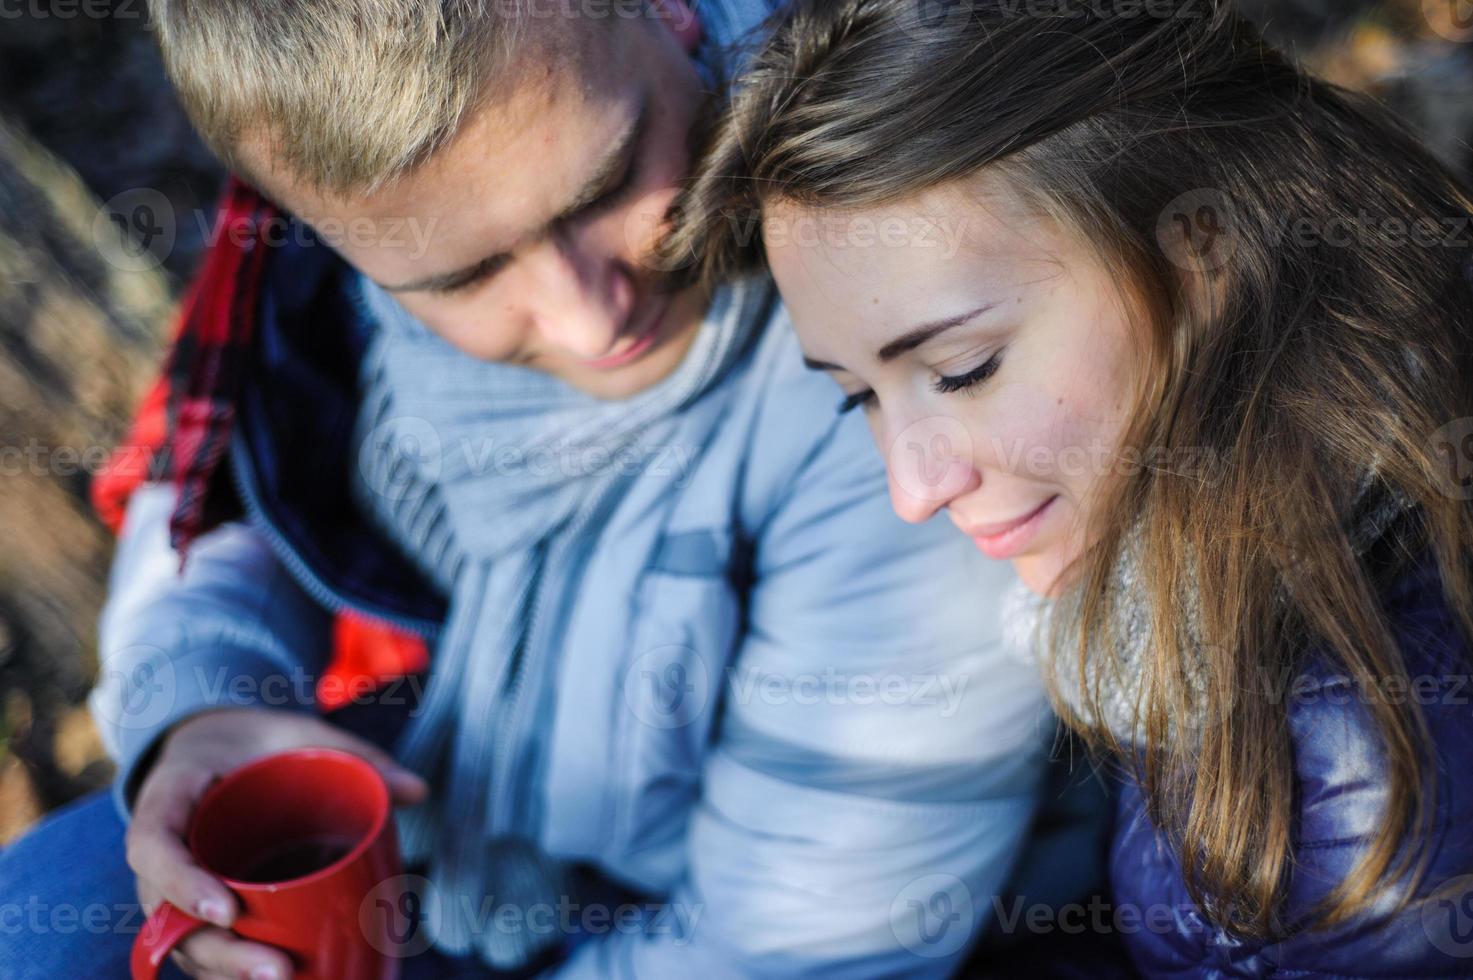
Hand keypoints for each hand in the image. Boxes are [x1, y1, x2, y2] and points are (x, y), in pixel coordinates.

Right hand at [127, 707, 427, 978]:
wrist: (220, 747)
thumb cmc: (256, 741)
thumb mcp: (297, 732)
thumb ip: (352, 755)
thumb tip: (418, 791)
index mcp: (170, 795)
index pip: (151, 845)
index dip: (180, 882)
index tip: (227, 909)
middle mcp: (163, 850)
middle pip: (166, 915)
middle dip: (220, 952)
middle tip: (278, 969)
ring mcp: (176, 885)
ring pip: (186, 941)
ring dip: (231, 970)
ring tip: (288, 979)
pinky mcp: (200, 906)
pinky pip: (208, 943)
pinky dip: (238, 967)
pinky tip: (289, 979)